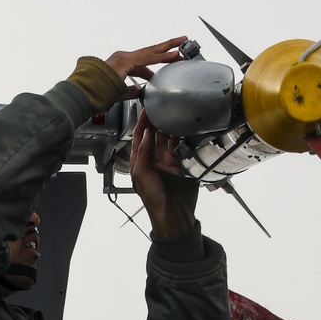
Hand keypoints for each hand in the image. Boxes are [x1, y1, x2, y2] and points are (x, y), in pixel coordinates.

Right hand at [105, 37, 187, 93]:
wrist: (85, 92)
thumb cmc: (98, 93)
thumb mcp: (120, 93)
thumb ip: (131, 91)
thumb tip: (140, 92)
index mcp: (123, 64)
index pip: (144, 61)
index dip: (157, 60)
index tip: (170, 60)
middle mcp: (124, 57)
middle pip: (150, 51)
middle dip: (166, 47)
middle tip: (181, 42)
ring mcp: (125, 58)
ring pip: (151, 52)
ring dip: (168, 48)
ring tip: (182, 44)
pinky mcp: (127, 62)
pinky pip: (149, 59)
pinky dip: (163, 56)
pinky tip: (174, 55)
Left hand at [129, 111, 199, 237]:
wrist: (172, 214)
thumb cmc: (154, 200)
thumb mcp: (141, 176)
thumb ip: (142, 154)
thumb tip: (144, 135)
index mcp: (140, 161)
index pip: (139, 136)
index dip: (141, 122)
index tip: (145, 108)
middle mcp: (153, 158)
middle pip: (153, 133)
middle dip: (155, 119)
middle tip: (159, 105)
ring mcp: (166, 159)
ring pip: (166, 136)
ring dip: (167, 125)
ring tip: (170, 112)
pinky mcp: (178, 162)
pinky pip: (179, 144)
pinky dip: (180, 135)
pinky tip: (181, 126)